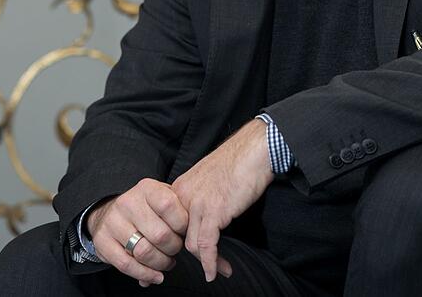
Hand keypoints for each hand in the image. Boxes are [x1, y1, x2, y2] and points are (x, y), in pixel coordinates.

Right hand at [87, 178, 188, 286]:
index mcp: (147, 189)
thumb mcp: (163, 198)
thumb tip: (193, 232)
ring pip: (144, 252)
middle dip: (173, 248)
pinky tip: (155, 276)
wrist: (110, 210)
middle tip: (175, 250)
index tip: (184, 232)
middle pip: (160, 235)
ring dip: (161, 263)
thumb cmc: (146, 208)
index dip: (182, 225)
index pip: (169, 206)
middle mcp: (128, 202)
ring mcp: (113, 222)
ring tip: (166, 263)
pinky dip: (145, 274)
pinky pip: (127, 265)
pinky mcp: (102, 241)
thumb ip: (179, 210)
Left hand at [172, 117, 275, 281]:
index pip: (168, 223)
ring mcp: (197, 204)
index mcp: (179, 189)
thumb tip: (203, 221)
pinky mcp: (214, 211)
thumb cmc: (237, 163)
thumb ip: (199, 198)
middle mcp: (183, 197)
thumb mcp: (208, 180)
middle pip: (178, 236)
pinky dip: (211, 262)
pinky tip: (215, 272)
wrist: (253, 150)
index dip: (173, 244)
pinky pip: (207, 244)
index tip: (173, 258)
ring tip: (218, 271)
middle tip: (197, 269)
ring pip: (191, 244)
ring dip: (206, 262)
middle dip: (188, 257)